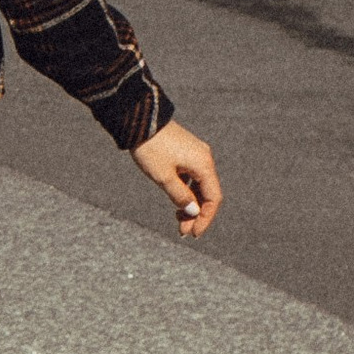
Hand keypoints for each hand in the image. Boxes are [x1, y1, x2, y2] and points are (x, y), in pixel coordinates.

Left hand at [133, 121, 219, 235]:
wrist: (139, 120)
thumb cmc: (151, 148)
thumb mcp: (164, 177)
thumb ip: (180, 196)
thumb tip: (194, 211)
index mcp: (203, 164)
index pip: (214, 198)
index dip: (205, 218)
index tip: (194, 233)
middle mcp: (204, 159)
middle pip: (208, 193)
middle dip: (197, 214)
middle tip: (183, 230)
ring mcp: (196, 154)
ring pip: (199, 186)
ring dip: (191, 204)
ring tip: (178, 218)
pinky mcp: (186, 152)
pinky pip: (192, 177)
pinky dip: (187, 191)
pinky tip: (177, 200)